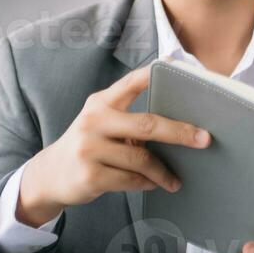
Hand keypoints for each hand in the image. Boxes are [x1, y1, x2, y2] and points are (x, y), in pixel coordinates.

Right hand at [17, 65, 211, 224]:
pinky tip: (153, 184)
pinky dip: (147, 183)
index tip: (180, 67)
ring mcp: (90, 149)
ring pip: (141, 159)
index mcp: (100, 103)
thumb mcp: (99, 123)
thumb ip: (128, 118)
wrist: (49, 175)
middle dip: (180, 132)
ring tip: (175, 180)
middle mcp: (94, 122)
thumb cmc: (87, 146)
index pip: (131, 82)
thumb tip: (177, 126)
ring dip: (163, 172)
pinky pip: (131, 180)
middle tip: (204, 139)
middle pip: (147, 125)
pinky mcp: (90, 175)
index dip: (155, 73)